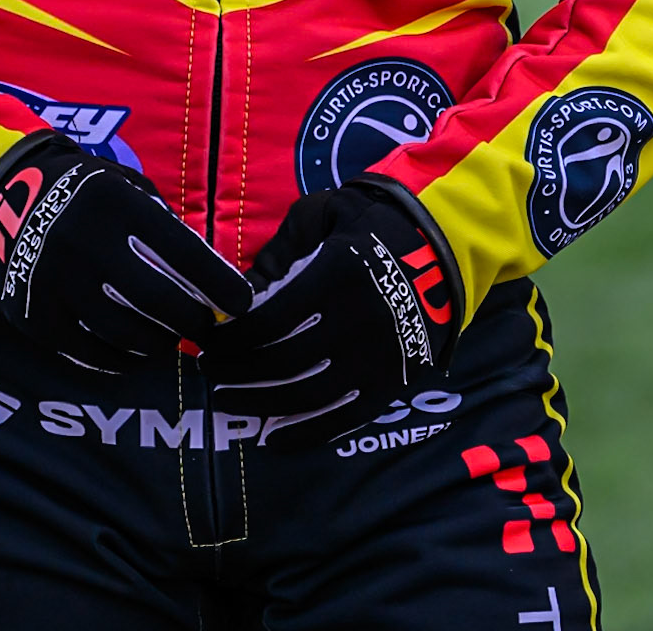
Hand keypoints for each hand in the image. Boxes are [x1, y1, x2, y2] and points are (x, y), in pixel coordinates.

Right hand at [0, 135, 250, 369]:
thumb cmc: (81, 193)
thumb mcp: (120, 184)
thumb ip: (161, 220)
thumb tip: (209, 270)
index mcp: (113, 203)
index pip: (180, 250)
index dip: (217, 282)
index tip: (241, 304)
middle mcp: (84, 243)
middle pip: (156, 300)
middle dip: (192, 321)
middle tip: (206, 329)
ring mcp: (56, 284)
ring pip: (125, 334)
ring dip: (158, 343)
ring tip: (170, 340)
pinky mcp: (35, 317)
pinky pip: (90, 352)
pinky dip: (120, 359)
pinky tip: (135, 352)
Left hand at [199, 178, 461, 449]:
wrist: (444, 245)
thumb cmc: (373, 222)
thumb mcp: (323, 213)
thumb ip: (281, 248)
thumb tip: (242, 292)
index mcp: (335, 276)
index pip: (269, 321)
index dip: (233, 338)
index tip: (208, 343)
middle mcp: (356, 323)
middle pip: (282, 363)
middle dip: (237, 373)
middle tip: (209, 374)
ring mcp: (377, 358)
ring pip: (307, 397)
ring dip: (260, 404)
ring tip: (228, 402)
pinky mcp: (393, 383)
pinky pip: (344, 419)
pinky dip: (306, 434)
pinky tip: (273, 439)